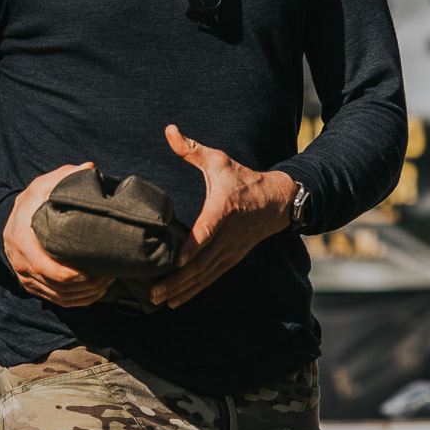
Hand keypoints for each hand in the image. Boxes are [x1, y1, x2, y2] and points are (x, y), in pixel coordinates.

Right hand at [4, 163, 114, 307]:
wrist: (4, 223)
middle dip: (87, 285)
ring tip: (107, 282)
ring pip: (61, 297)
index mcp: (23, 242)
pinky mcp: (34, 286)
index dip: (72, 274)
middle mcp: (23, 265)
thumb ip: (63, 177)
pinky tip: (96, 292)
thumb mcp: (41, 186)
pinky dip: (79, 300)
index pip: (48, 268)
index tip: (94, 269)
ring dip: (86, 294)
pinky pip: (58, 301)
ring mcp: (28, 279)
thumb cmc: (28, 204)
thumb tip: (88, 167)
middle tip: (109, 275)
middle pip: (59, 287)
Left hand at [149, 126, 295, 308]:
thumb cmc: (243, 179)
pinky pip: (211, 277)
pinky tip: (176, 300)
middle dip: (177, 280)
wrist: (277, 201)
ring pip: (205, 275)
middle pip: (201, 262)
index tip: (177, 261)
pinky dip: (194, 290)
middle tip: (153, 292)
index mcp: (224, 210)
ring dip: (182, 290)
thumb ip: (192, 149)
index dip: (193, 247)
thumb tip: (169, 130)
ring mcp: (231, 250)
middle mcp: (228, 235)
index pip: (207, 231)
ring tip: (158, 300)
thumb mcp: (219, 160)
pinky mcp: (231, 258)